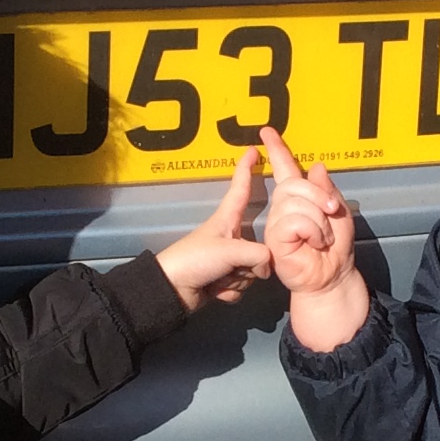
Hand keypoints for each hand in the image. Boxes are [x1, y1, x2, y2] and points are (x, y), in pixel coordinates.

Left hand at [154, 148, 273, 309]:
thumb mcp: (230, 252)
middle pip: (260, 244)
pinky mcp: (224, 278)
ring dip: (237, 278)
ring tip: (217, 278)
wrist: (172, 291)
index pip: (240, 188)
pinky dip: (230, 291)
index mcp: (227, 219)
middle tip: (232, 266)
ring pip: (252, 269)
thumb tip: (267, 267)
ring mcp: (228, 259)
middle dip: (251, 262)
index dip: (246, 169)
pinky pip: (242, 285)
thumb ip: (259, 256)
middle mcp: (230, 236)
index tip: (253, 149)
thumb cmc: (195, 259)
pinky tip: (214, 290)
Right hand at [260, 128, 369, 350]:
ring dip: (319, 219)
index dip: (277, 150)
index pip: (284, 169)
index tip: (267, 132)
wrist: (333, 276)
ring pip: (295, 203)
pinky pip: (294, 221)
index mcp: (297, 199)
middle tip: (331, 213)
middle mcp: (282, 208)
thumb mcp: (338, 213)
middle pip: (293, 184)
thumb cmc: (335, 248)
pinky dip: (313, 230)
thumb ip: (326, 190)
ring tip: (322, 237)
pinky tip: (314, 243)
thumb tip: (316, 168)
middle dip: (318, 196)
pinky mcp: (275, 239)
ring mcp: (276, 224)